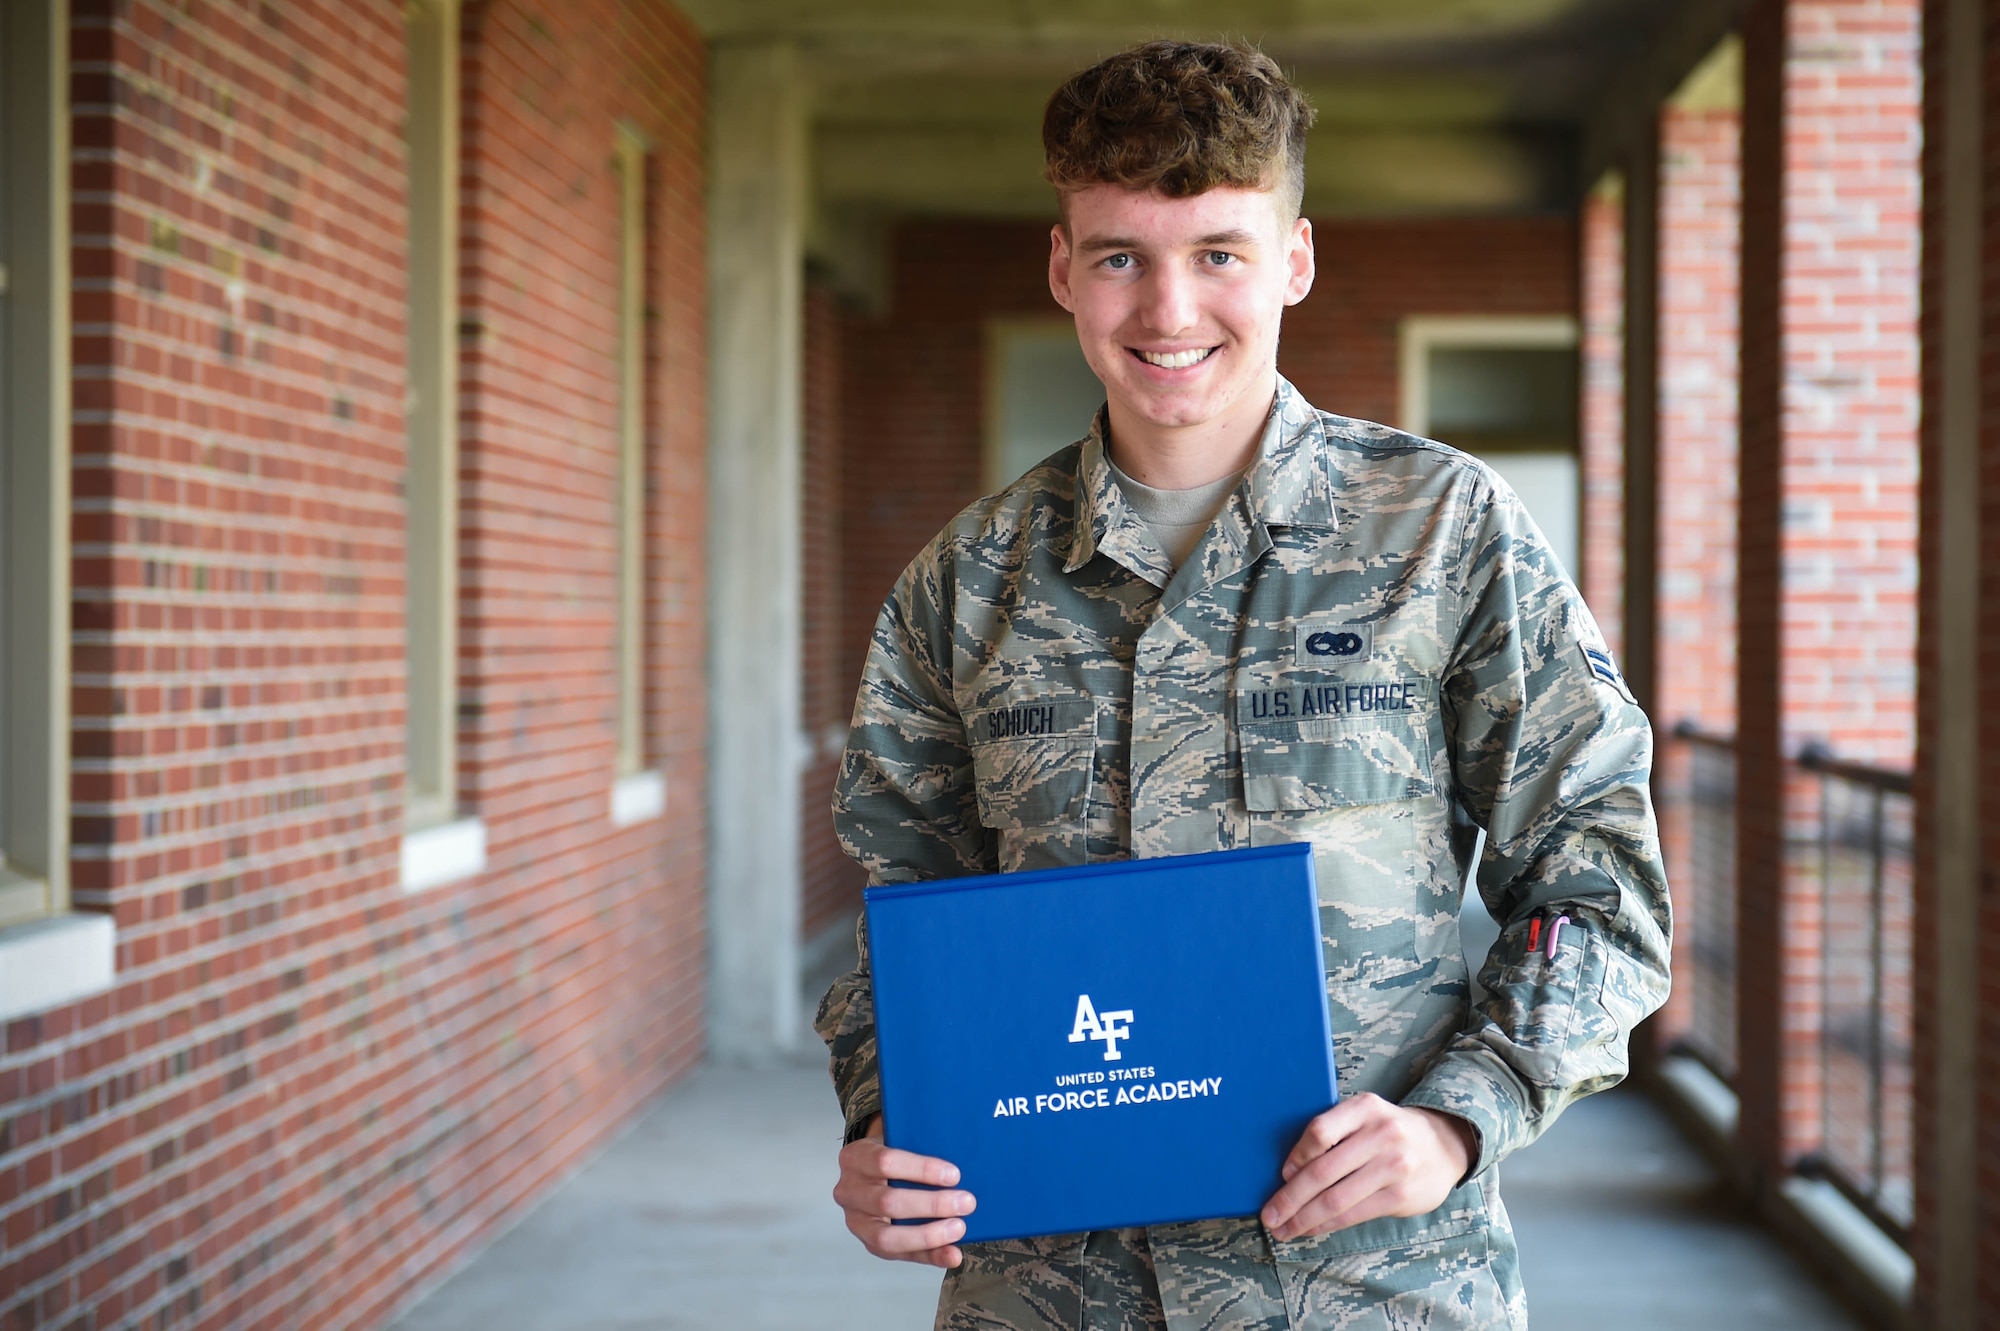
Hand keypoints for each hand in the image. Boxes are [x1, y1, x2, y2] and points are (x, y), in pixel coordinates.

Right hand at [833, 1116, 975, 1267]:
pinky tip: (951, 1254)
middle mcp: (849, 1192)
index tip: (954, 1175)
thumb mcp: (899, 1141)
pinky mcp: (869, 1243)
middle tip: (965, 1203)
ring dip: (929, 1234)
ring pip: (887, 1237)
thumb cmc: (892, 1156)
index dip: (922, 1169)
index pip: (885, 1162)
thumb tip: (957, 1170)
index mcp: (855, 1158)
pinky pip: (899, 1254)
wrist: (873, 1172)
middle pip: (888, 1202)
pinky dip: (929, 1256)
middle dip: (931, 1205)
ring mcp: (856, 1221)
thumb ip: (921, 1150)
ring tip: (958, 1228)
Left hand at [1259, 1094, 1474, 1241]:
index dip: (1296, 1156)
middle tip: (1269, 1215)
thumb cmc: (1388, 1132)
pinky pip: (1353, 1214)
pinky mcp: (1400, 1195)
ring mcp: (1393, 1166)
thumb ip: (1334, 1133)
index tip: (1281, 1175)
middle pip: (1322, 1171)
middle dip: (1289, 1198)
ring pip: (1335, 1198)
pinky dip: (1326, 1224)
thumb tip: (1288, 1172)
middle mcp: (1381, 1135)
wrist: (1443, 1146)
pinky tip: (1311, 1228)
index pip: (1320, 1131)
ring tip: (1283, 1229)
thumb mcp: (1365, 1116)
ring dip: (1303, 1218)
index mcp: (1365, 1108)